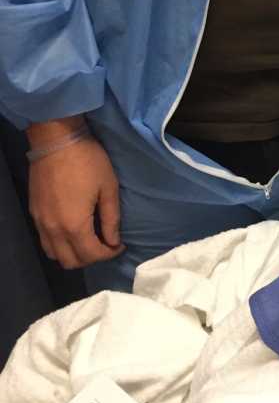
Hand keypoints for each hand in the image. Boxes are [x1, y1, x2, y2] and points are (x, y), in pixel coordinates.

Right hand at [29, 135, 124, 268]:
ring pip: (54, 255)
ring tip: (89, 240)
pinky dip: (59, 245)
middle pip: (70, 262)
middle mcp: (53, 230)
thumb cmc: (87, 160)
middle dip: (91, 258)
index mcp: (74, 225)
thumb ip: (111, 218)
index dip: (109, 254)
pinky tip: (72, 231)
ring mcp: (40, 223)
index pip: (92, 254)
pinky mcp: (34, 213)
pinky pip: (45, 241)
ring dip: (73, 254)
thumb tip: (113, 241)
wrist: (57, 140)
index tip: (119, 245)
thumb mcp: (108, 187)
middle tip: (105, 244)